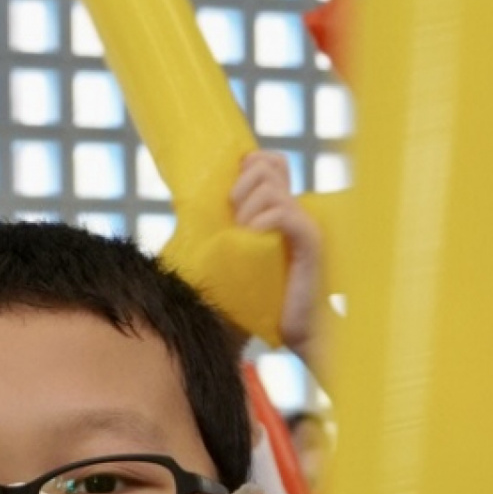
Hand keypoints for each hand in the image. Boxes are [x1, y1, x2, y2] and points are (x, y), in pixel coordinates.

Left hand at [230, 147, 321, 357]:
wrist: (300, 332)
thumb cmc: (266, 301)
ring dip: (247, 209)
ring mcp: (305, 223)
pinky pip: (284, 214)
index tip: (230, 197)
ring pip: (270, 187)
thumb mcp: (238, 259)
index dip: (248, 164)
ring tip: (244, 236)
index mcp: (281, 209)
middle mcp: (296, 209)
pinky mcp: (311, 241)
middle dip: (241, 186)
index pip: (271, 161)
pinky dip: (262, 222)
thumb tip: (181, 220)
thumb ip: (224, 234)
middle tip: (234, 221)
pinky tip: (252, 239)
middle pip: (266, 165)